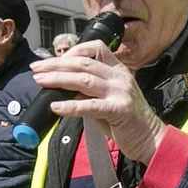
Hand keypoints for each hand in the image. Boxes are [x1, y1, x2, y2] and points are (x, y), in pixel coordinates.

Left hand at [30, 42, 166, 163]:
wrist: (150, 139)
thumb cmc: (127, 121)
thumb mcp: (109, 99)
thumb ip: (90, 91)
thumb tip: (62, 87)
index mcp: (119, 70)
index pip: (95, 48)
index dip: (72, 51)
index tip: (53, 60)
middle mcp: (120, 77)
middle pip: (83, 63)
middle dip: (56, 64)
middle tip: (36, 69)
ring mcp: (120, 92)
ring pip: (84, 80)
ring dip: (58, 79)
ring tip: (40, 81)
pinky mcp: (118, 110)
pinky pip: (89, 106)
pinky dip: (70, 106)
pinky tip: (55, 107)